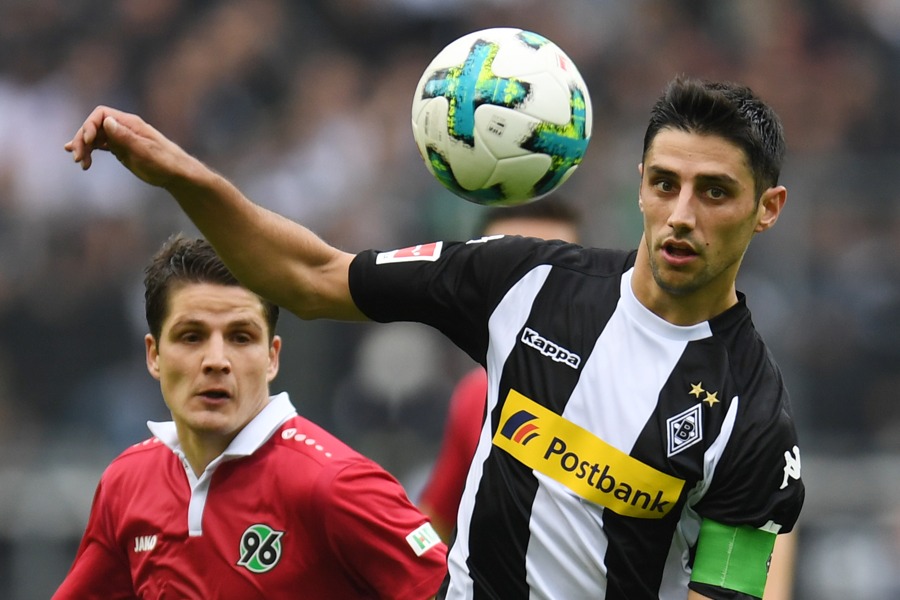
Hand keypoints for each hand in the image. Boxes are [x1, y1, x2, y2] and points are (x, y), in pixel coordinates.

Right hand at [64, 106, 199, 189]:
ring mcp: (121, 139)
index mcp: (131, 124)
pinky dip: (90, 151)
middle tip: (77, 158)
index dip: (89, 125)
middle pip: (94, 126)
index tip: (87, 141)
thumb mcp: (145, 151)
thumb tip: (107, 121)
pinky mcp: (121, 150)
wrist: (177, 174)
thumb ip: (126, 137)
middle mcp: (124, 128)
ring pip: (95, 137)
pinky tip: (83, 159)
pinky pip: (101, 146)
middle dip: (82, 139)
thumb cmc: (165, 162)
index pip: (102, 114)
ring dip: (84, 147)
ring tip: (80, 163)